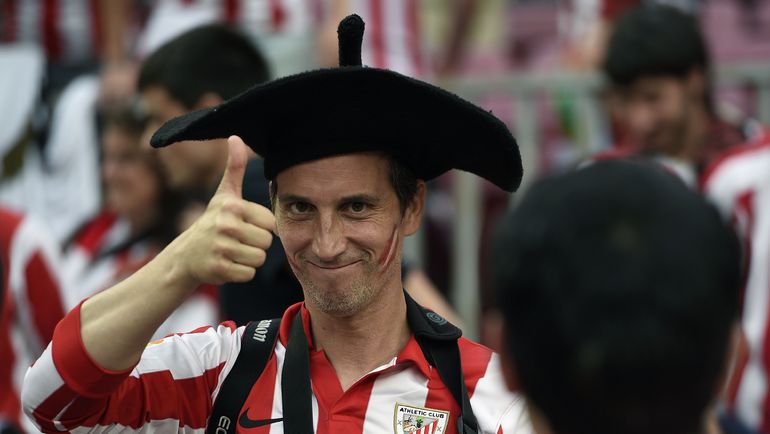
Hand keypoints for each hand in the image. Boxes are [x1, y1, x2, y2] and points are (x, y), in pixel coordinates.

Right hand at [168, 136, 274, 285]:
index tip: (245, 225)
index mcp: (233, 206)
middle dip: (256, 244)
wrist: (186, 254)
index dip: (261, 226)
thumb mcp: (224, 194)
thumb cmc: (213, 221)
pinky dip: (241, 272)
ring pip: (259, 259)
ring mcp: (221, 248)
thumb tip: (236, 137)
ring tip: (234, 251)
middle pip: (266, 242)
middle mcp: (226, 226)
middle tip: (239, 240)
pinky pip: (248, 274)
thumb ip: (234, 167)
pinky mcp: (219, 269)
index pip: (270, 223)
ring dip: (249, 259)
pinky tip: (228, 264)